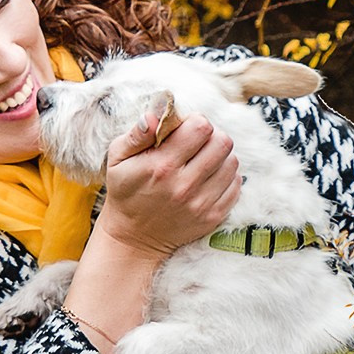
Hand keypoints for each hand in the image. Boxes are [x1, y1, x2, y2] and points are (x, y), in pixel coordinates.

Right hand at [91, 110, 240, 258]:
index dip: (195, 122)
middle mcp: (185, 185)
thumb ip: (137, 135)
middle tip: (197, 143)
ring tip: (202, 160)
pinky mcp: (213, 216)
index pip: (201, 128)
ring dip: (220, 156)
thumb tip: (155, 115)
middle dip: (211, 136)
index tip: (185, 130)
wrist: (134, 238)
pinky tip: (208, 177)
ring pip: (232, 162)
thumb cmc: (126, 192)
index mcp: (162, 166)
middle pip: (222, 142)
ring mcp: (202, 203)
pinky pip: (235, 185)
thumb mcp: (117, 159)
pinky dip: (225, 176)